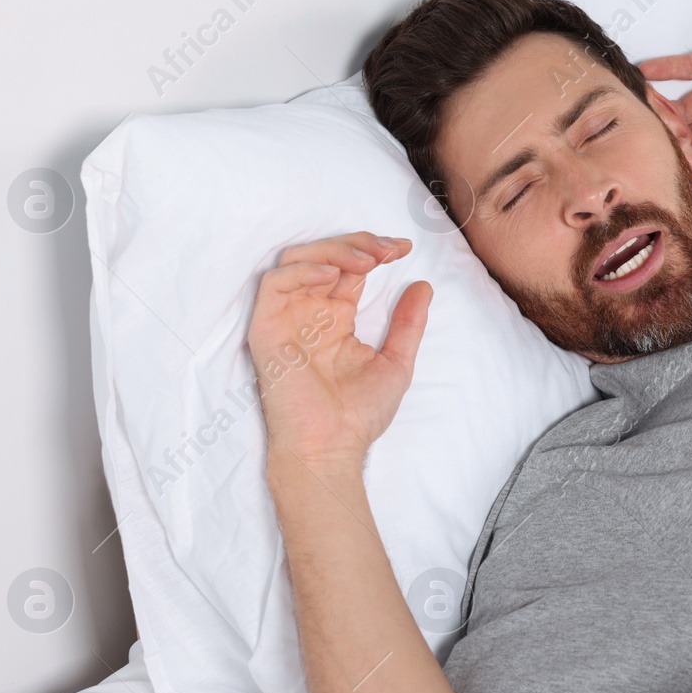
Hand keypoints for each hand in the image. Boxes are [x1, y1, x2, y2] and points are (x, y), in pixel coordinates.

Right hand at [247, 231, 430, 471]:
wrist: (330, 448)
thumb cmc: (358, 415)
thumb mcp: (396, 362)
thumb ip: (407, 324)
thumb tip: (424, 285)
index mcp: (336, 318)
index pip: (350, 269)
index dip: (374, 251)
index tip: (404, 249)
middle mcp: (310, 313)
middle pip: (325, 256)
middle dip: (357, 244)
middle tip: (387, 250)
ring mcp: (287, 318)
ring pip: (297, 260)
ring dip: (333, 251)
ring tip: (367, 261)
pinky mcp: (267, 329)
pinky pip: (274, 284)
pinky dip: (301, 271)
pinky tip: (331, 277)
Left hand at [640, 0, 691, 178]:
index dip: (690, 165)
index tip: (678, 161)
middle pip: (687, 137)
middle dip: (669, 140)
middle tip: (654, 134)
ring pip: (681, 104)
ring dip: (661, 108)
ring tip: (643, 108)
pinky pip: (685, 66)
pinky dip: (663, 69)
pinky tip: (644, 72)